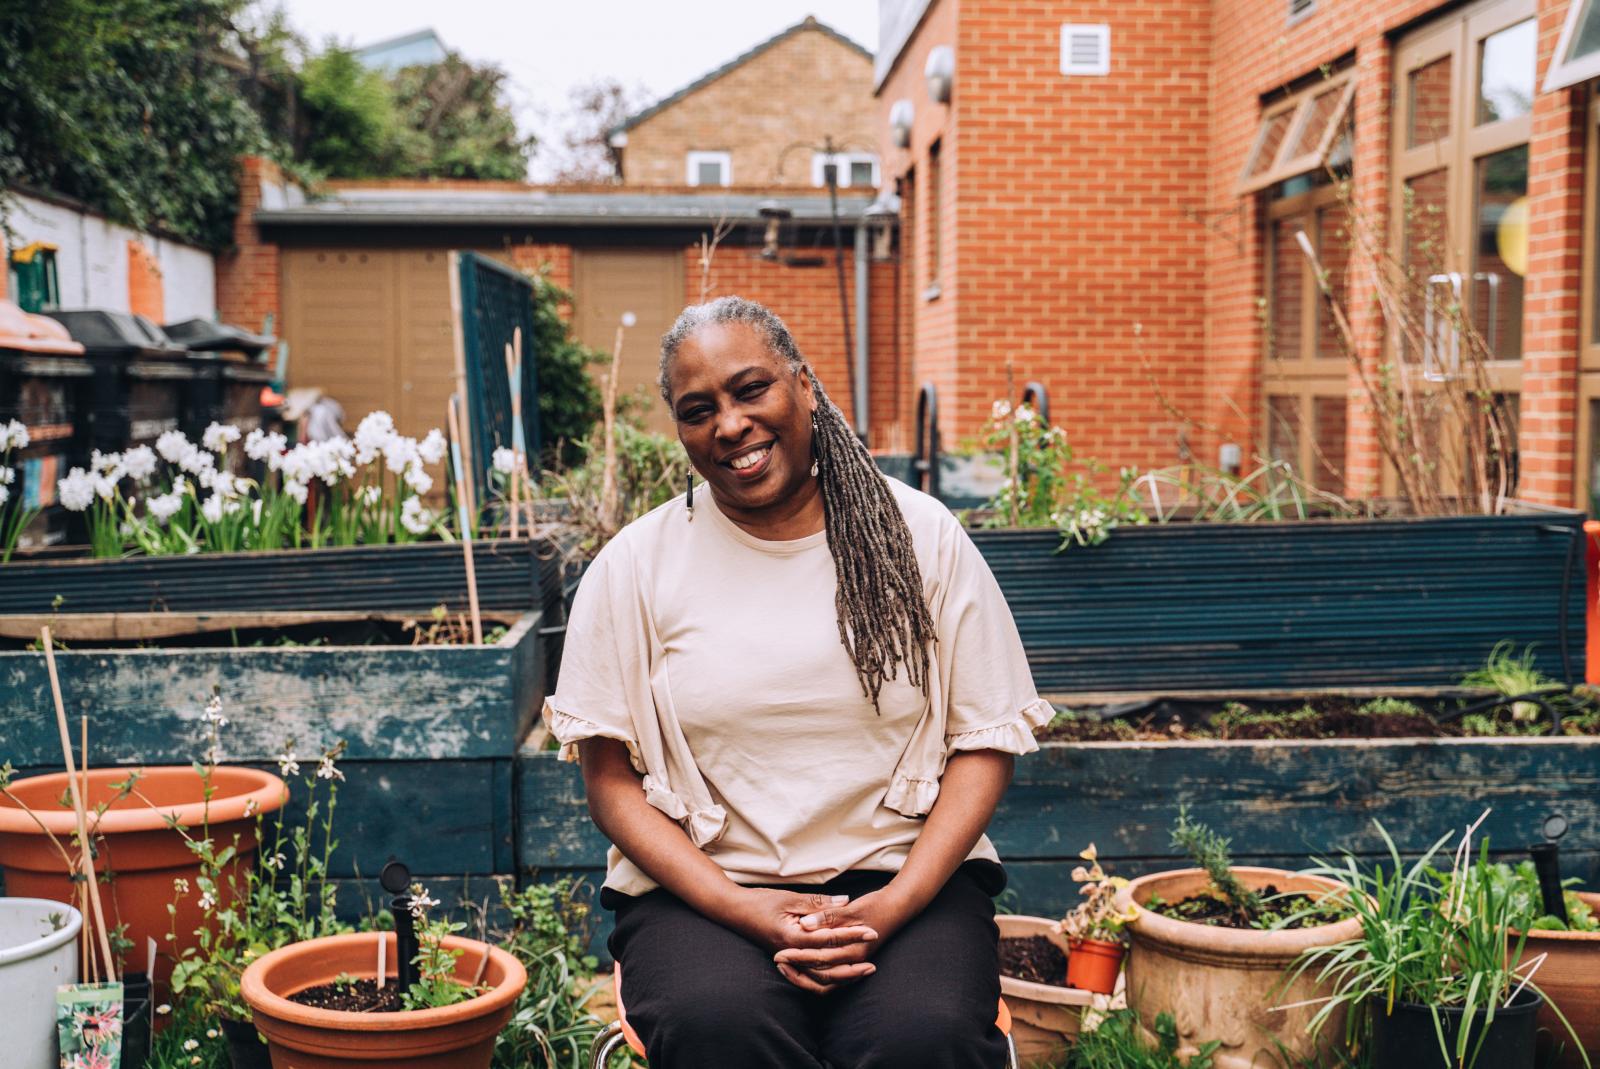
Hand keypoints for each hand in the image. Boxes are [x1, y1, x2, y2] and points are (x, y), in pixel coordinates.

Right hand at [720, 887, 879, 994]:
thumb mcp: (790, 898)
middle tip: (874, 959)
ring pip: (819, 977)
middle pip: (827, 966)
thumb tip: (846, 901)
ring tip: (861, 971)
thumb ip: (818, 903)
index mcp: (793, 937)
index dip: (852, 935)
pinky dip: (826, 978)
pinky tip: (839, 974)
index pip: (829, 940)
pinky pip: (809, 977)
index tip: (871, 931)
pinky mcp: (788, 960)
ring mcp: (789, 960)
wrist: (734, 912)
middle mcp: (792, 954)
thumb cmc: (760, 902)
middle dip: (852, 962)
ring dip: (842, 975)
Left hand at [773, 887, 914, 994]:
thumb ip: (827, 916)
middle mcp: (854, 961)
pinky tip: (804, 969)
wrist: (898, 908)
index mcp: (853, 948)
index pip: (820, 958)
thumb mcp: (851, 908)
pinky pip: (833, 978)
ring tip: (786, 968)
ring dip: (806, 977)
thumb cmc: (876, 905)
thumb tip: (805, 924)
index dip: (798, 957)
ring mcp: (855, 963)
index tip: (779, 953)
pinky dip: (817, 977)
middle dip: (797, 970)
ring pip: (827, 982)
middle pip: (821, 976)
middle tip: (777, 962)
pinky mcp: (854, 962)